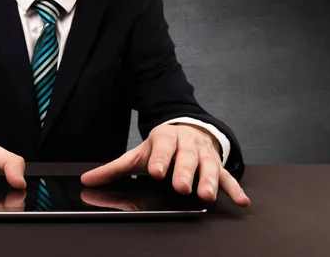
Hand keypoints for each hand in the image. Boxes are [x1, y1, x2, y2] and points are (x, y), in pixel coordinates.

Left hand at [81, 124, 250, 206]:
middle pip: (186, 158)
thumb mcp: (138, 154)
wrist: (189, 128)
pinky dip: (235, 188)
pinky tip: (241, 201)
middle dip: (184, 171)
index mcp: (165, 139)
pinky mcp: (217, 165)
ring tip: (207, 195)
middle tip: (181, 186)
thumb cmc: (161, 146)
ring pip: (208, 167)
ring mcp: (204, 155)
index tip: (156, 171)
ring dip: (209, 180)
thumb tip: (88, 180)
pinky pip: (228, 176)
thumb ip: (114, 168)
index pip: (162, 148)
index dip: (160, 159)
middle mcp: (187, 145)